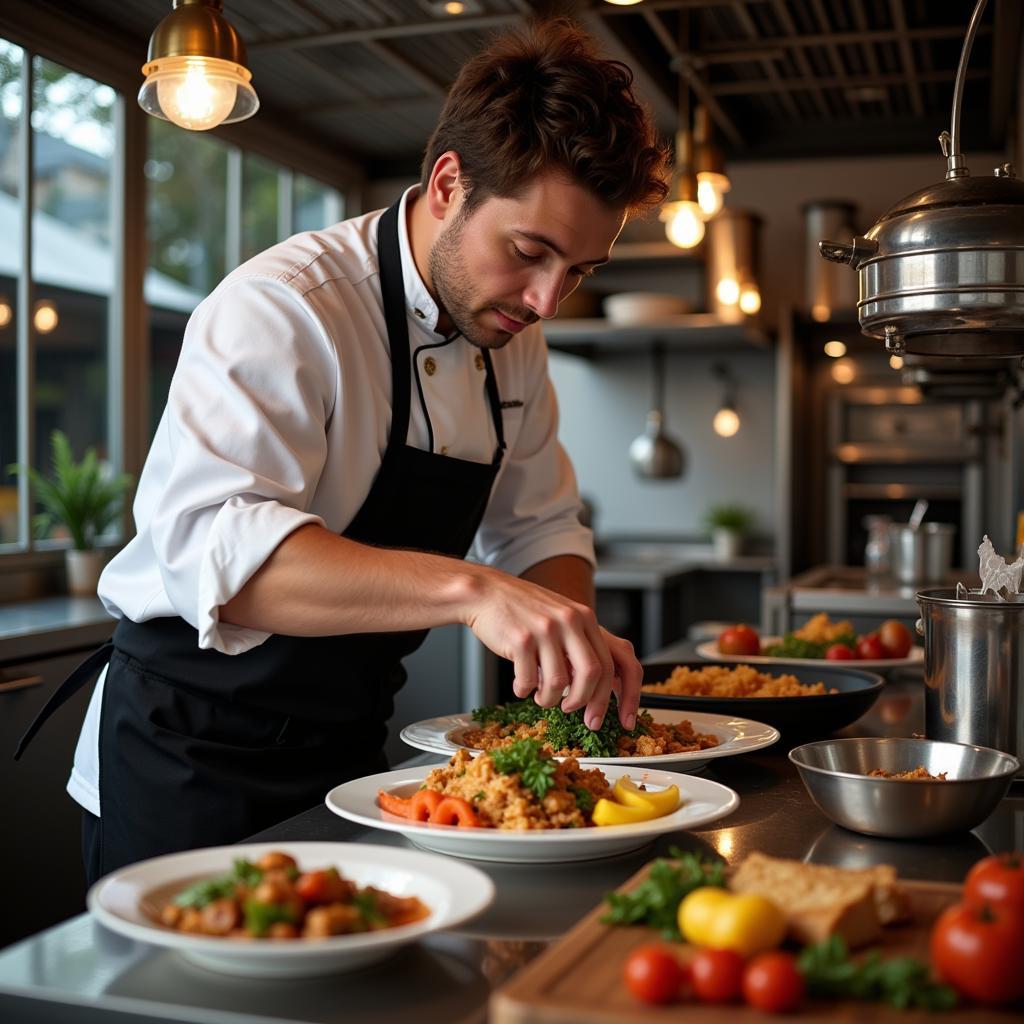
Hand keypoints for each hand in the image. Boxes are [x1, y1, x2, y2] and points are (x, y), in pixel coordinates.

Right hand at [463, 571, 641, 731]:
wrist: (487, 592)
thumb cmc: (524, 612)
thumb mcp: (561, 619)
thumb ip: (579, 647)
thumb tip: (595, 690)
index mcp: (584, 617)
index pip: (611, 663)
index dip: (614, 696)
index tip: (609, 718)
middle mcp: (569, 620)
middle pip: (592, 674)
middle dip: (584, 702)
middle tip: (572, 712)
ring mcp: (545, 629)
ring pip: (558, 682)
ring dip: (549, 699)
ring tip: (540, 697)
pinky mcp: (521, 639)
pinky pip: (528, 679)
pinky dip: (524, 690)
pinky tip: (520, 686)